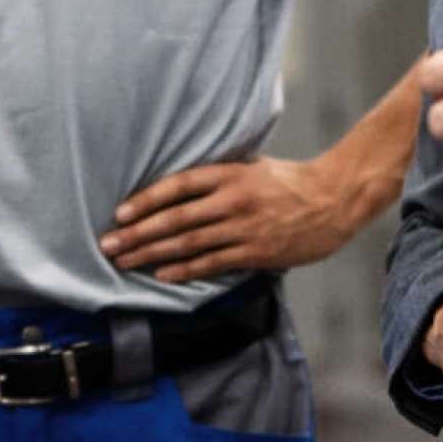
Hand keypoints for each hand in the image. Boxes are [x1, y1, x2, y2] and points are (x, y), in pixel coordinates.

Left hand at [101, 156, 353, 282]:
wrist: (334, 200)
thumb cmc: (288, 181)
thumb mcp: (251, 166)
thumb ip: (217, 175)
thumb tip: (177, 185)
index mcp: (229, 174)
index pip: (178, 186)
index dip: (146, 200)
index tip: (119, 212)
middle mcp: (233, 200)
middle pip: (176, 218)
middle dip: (138, 233)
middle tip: (108, 244)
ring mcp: (244, 228)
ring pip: (189, 243)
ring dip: (153, 254)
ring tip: (125, 261)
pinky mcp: (256, 252)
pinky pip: (213, 263)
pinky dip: (185, 270)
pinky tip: (161, 275)